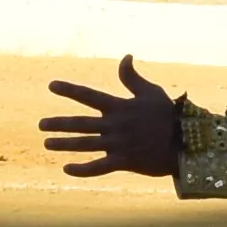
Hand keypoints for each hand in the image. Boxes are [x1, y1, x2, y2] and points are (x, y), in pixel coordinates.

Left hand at [40, 57, 188, 177]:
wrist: (185, 142)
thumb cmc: (168, 114)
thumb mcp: (150, 92)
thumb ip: (132, 77)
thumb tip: (125, 56)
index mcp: (119, 106)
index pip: (88, 96)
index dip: (69, 90)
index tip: (51, 86)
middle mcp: (115, 125)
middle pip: (80, 124)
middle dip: (58, 124)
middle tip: (41, 125)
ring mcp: (118, 145)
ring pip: (85, 144)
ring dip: (64, 144)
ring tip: (47, 143)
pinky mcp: (123, 162)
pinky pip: (98, 167)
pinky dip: (82, 169)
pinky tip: (67, 168)